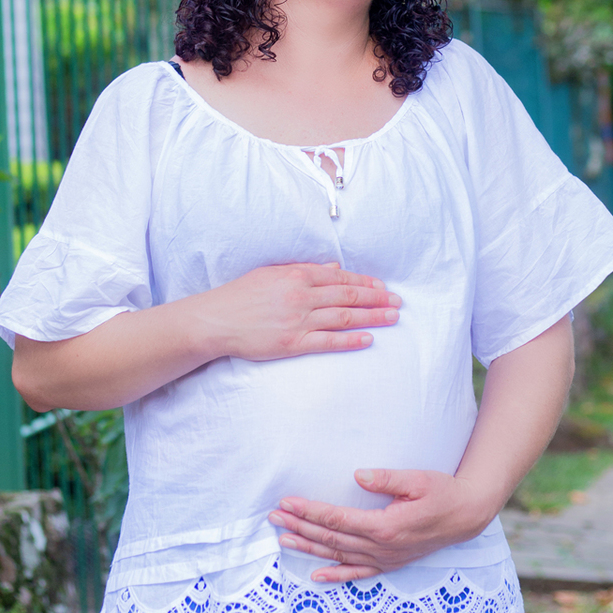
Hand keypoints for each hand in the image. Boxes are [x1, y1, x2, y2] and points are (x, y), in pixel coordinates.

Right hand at [205, 262, 400, 362]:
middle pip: (348, 296)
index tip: (383, 287)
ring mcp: (297, 321)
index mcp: (297, 276)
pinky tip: (368, 339)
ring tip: (392, 318)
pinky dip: (350, 340)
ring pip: (344, 317)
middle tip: (398, 302)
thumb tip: (334, 269)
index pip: (341, 278)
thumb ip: (304, 270)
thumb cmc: (241, 295)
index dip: (365, 283)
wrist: (214, 320)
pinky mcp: (292, 344)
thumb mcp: (272, 273)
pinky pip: (328, 342)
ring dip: (372, 317)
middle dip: (377, 299)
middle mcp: (301, 296)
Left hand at [268, 467, 498, 582]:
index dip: (309, 511)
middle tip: (273, 517)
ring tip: (283, 540)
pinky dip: (336, 575)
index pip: (337, 519)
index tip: (287, 502)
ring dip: (308, 548)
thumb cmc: (442, 492)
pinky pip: (358, 573)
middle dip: (299, 527)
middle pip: (331, 538)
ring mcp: (385, 559)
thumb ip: (387, 478)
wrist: (466, 515)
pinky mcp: (390, 563)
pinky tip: (316, 576)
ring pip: (338, 556)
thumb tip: (357, 476)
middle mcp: (381, 547)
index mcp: (385, 526)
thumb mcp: (418, 479)